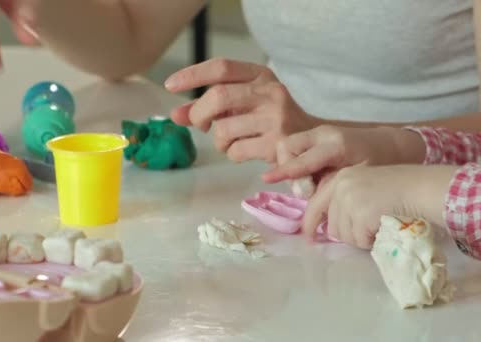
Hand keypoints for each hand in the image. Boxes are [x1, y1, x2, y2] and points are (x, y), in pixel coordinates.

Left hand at [164, 58, 318, 162]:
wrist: (313, 143)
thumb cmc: (270, 121)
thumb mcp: (244, 105)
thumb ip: (211, 106)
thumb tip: (175, 115)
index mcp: (261, 76)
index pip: (221, 67)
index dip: (192, 75)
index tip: (170, 86)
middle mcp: (271, 92)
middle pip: (218, 96)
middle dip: (199, 113)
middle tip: (201, 124)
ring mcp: (276, 118)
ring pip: (223, 129)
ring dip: (218, 141)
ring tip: (230, 141)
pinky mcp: (277, 144)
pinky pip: (235, 151)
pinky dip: (231, 154)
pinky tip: (244, 151)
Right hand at [262, 125, 425, 183]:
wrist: (394, 144)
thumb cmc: (379, 164)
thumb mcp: (356, 178)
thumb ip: (329, 185)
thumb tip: (306, 196)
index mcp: (335, 145)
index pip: (302, 159)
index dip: (284, 171)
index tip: (267, 179)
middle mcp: (322, 134)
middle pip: (286, 146)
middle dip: (286, 168)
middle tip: (305, 189)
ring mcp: (318, 132)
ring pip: (287, 146)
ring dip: (291, 167)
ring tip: (310, 184)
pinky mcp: (317, 135)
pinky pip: (295, 148)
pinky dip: (296, 163)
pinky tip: (312, 176)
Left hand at [302, 165, 454, 248]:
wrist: (421, 188)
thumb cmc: (399, 189)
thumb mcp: (365, 186)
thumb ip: (345, 200)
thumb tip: (329, 226)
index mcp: (340, 178)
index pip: (315, 204)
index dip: (310, 223)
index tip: (309, 237)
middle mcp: (340, 186)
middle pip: (332, 225)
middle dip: (348, 233)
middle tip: (367, 231)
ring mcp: (349, 200)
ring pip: (344, 235)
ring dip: (360, 237)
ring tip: (378, 226)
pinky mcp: (360, 215)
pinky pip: (359, 239)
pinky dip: (371, 240)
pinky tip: (383, 228)